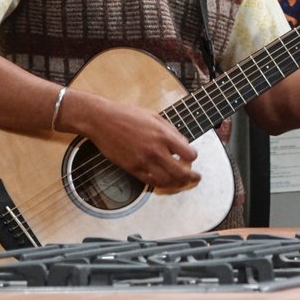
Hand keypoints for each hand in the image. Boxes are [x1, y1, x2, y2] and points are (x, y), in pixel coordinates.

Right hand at [73, 94, 201, 189]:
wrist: (103, 120)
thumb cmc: (128, 115)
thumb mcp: (155, 117)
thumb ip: (171, 131)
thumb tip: (183, 143)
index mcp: (164, 135)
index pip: (189, 154)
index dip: (192, 157)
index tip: (191, 157)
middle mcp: (155, 150)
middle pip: (181, 172)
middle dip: (192, 177)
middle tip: (196, 178)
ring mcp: (143, 161)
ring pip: (167, 181)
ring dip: (177, 183)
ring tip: (182, 182)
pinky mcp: (132, 168)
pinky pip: (150, 182)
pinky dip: (160, 184)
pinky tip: (164, 181)